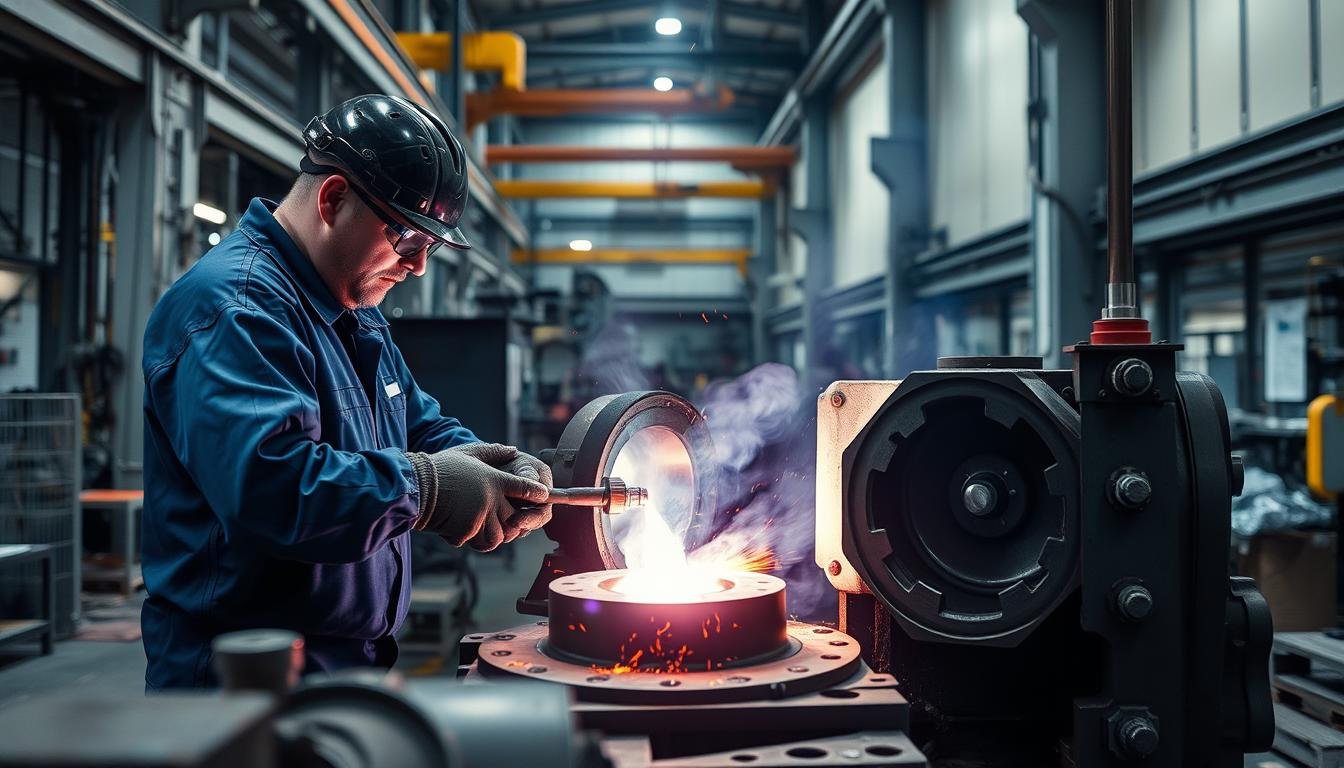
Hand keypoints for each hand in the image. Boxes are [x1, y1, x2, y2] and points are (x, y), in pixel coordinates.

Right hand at [405, 443, 547, 551]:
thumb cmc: (441, 468)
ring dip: (496, 534)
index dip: (536, 493)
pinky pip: (479, 543)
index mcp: (494, 480)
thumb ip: (494, 452)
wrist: (415, 486)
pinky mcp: (465, 532)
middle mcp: (490, 500)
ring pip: (500, 535)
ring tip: (485, 527)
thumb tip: (512, 450)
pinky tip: (469, 532)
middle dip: (514, 521)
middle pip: (515, 518)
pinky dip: (477, 541)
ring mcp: (478, 518)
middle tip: (508, 519)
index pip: (525, 488)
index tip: (542, 496)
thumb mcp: (469, 452)